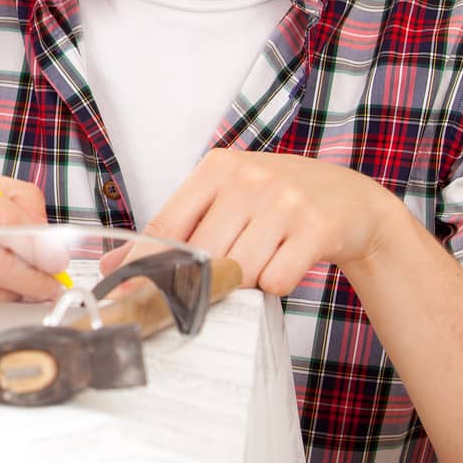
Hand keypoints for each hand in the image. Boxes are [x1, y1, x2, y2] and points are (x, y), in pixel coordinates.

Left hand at [144, 148, 402, 294]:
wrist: (350, 200)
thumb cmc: (275, 202)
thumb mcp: (224, 199)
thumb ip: (174, 228)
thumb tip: (111, 266)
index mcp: (217, 168)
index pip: (167, 224)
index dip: (143, 265)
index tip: (123, 294)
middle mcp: (248, 178)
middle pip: (201, 254)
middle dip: (199, 282)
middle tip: (207, 291)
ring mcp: (284, 201)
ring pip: (239, 270)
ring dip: (243, 283)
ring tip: (257, 264)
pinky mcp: (315, 228)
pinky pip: (275, 280)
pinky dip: (275, 285)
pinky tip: (286, 264)